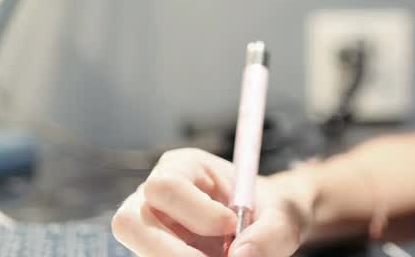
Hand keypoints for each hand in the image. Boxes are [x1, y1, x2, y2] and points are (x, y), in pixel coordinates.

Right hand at [112, 148, 311, 256]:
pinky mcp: (152, 248)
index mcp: (185, 166)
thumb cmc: (271, 210)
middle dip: (170, 250)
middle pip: (130, 220)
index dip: (198, 213)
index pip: (168, 186)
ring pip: (139, 247)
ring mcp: (149, 224)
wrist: (266, 226)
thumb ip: (271, 233)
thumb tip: (241, 256)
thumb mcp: (283, 216)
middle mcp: (156, 193)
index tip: (231, 227)